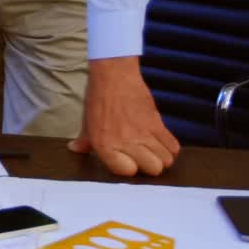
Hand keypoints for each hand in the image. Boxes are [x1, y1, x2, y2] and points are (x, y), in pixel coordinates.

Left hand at [69, 56, 180, 176]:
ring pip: (166, 160)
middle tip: (143, 157)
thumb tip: (75, 149)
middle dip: (150, 166)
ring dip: (161, 158)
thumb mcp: (86, 122)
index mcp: (105, 145)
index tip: (127, 161)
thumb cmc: (98, 99)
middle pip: (153, 169)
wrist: (114, 76)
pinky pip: (173, 145)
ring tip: (153, 150)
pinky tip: (161, 142)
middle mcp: (125, 142)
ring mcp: (144, 133)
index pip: (127, 172)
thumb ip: (84, 141)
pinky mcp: (158, 123)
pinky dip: (170, 147)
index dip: (129, 168)